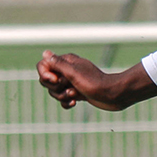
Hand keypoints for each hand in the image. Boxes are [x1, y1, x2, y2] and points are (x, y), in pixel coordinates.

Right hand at [37, 51, 156, 111]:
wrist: (113, 95)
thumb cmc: (94, 83)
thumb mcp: (74, 72)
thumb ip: (58, 63)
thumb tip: (45, 53)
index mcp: (66, 62)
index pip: (43, 65)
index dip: (45, 75)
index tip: (56, 80)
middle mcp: (67, 70)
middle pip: (47, 81)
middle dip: (55, 88)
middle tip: (70, 88)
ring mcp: (71, 82)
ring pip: (54, 91)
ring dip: (62, 96)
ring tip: (75, 95)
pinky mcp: (76, 93)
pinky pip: (62, 99)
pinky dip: (66, 103)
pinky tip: (75, 103)